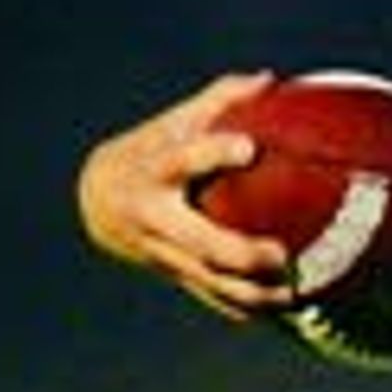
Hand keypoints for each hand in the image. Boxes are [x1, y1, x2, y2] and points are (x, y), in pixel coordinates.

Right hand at [75, 70, 293, 321]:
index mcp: (154, 171)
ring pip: (210, 281)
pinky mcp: (173, 274)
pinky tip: (281, 312)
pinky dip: (244, 308)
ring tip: (293, 293)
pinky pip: (211, 297)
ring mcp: (163, 252)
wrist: (98, 200)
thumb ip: (218, 101)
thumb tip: (268, 79)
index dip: (214, 153)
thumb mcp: (171, 123)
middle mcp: (155, 217)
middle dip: (243, 252)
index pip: (184, 160)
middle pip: (202, 242)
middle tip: (283, 254)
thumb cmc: (149, 151)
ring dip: (253, 292)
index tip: (249, 146)